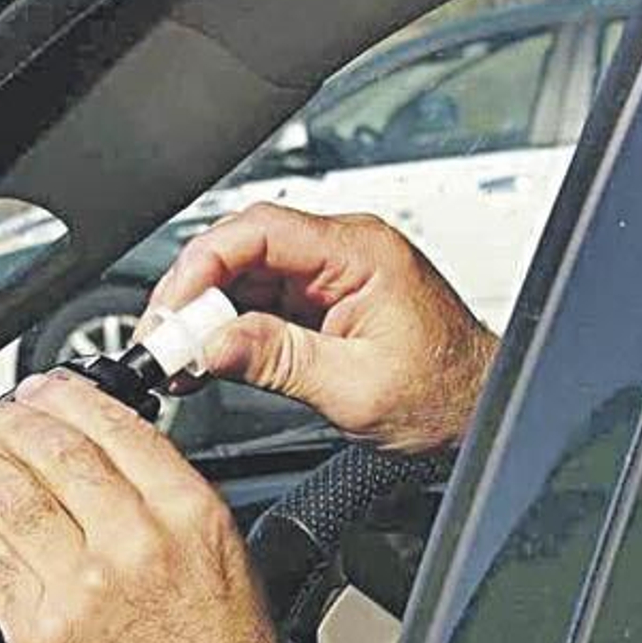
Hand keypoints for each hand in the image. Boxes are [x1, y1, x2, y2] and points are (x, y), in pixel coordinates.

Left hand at [0, 373, 287, 642]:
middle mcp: (133, 542)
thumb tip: (112, 444)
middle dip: (8, 420)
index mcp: (187, 513)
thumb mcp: (224, 550)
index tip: (45, 389)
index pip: (112, 426)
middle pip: (52, 451)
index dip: (65, 396)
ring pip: (9, 500)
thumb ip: (169, 493)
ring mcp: (81, 587)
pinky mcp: (41, 632)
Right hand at [143, 203, 499, 450]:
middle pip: (242, 249)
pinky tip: (204, 358)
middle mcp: (342, 253)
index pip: (260, 230)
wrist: (478, 411)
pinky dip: (225, 330)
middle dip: (193, 293)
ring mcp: (328, 277)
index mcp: (360, 253)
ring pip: (244, 277)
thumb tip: (213, 345)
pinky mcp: (318, 304)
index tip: (173, 309)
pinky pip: (258, 303)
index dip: (203, 264)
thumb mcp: (354, 387)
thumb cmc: (445, 394)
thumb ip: (278, 360)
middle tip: (163, 340)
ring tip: (176, 357)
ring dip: (205, 315)